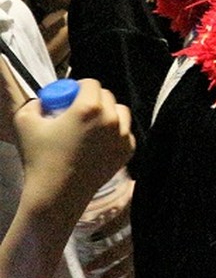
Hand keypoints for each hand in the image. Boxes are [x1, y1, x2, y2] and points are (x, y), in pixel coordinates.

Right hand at [12, 79, 133, 218]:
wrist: (57, 194)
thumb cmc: (39, 158)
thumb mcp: (25, 123)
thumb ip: (36, 103)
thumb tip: (45, 99)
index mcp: (89, 107)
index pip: (91, 83)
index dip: (78, 87)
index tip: (69, 98)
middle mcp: (111, 118)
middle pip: (106, 96)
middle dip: (92, 99)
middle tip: (76, 112)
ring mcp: (123, 135)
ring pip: (120, 112)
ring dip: (107, 113)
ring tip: (90, 126)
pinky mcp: (128, 150)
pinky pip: (125, 132)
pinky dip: (115, 132)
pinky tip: (99, 142)